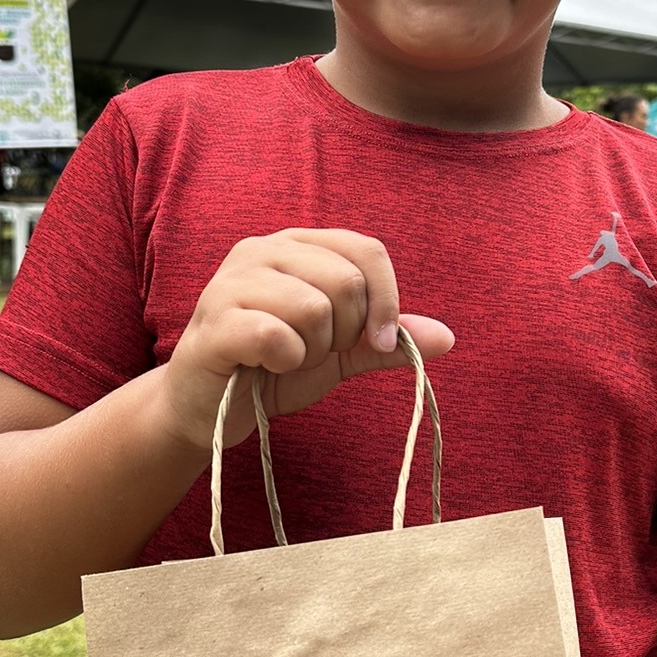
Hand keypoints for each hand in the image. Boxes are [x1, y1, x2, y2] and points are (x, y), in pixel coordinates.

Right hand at [158, 229, 453, 451]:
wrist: (208, 410)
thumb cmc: (273, 369)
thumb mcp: (340, 352)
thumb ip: (386, 340)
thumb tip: (447, 338)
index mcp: (297, 246)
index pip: (367, 251)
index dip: (386, 300)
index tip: (377, 343)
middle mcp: (262, 251)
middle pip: (346, 280)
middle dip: (345, 332)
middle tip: (314, 352)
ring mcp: (231, 282)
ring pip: (313, 306)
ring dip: (312, 349)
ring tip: (286, 358)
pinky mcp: (214, 323)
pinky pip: (275, 334)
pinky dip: (285, 361)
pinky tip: (267, 366)